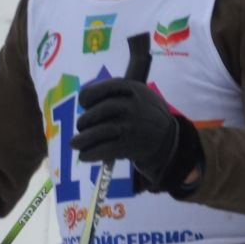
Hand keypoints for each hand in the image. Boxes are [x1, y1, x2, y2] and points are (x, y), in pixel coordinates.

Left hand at [71, 78, 200, 193]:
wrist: (169, 139)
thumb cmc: (146, 114)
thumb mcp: (138, 94)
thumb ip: (114, 93)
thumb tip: (83, 100)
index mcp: (133, 89)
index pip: (102, 89)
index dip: (88, 97)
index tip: (84, 104)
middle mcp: (133, 105)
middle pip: (99, 111)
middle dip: (84, 120)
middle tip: (80, 126)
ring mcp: (132, 126)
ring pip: (99, 131)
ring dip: (82, 139)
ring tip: (75, 143)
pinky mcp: (131, 146)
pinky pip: (105, 149)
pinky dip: (91, 153)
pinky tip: (84, 155)